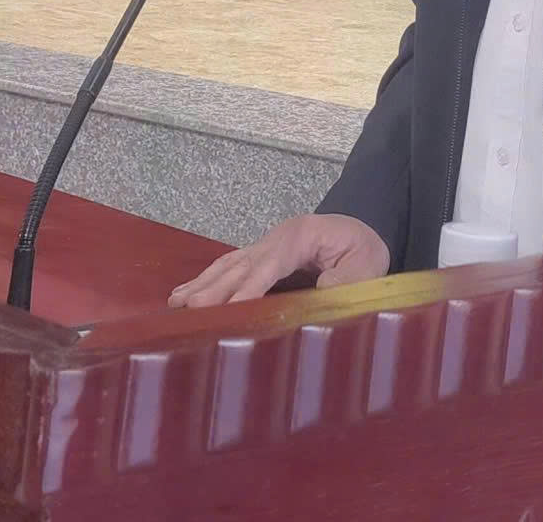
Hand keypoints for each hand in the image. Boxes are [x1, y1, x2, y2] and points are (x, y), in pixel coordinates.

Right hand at [168, 214, 389, 307]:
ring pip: (229, 265)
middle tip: (188, 309)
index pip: (270, 265)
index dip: (249, 288)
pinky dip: (208, 280)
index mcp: (302, 236)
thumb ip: (343, 281)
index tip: (229, 310)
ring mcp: (266, 245)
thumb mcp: (366, 265)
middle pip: (241, 265)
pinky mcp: (261, 256)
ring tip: (177, 303)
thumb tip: (317, 295)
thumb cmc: (363, 249)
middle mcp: (277, 237)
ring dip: (203, 284)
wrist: (361, 232)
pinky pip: (230, 267)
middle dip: (214, 288)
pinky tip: (187, 292)